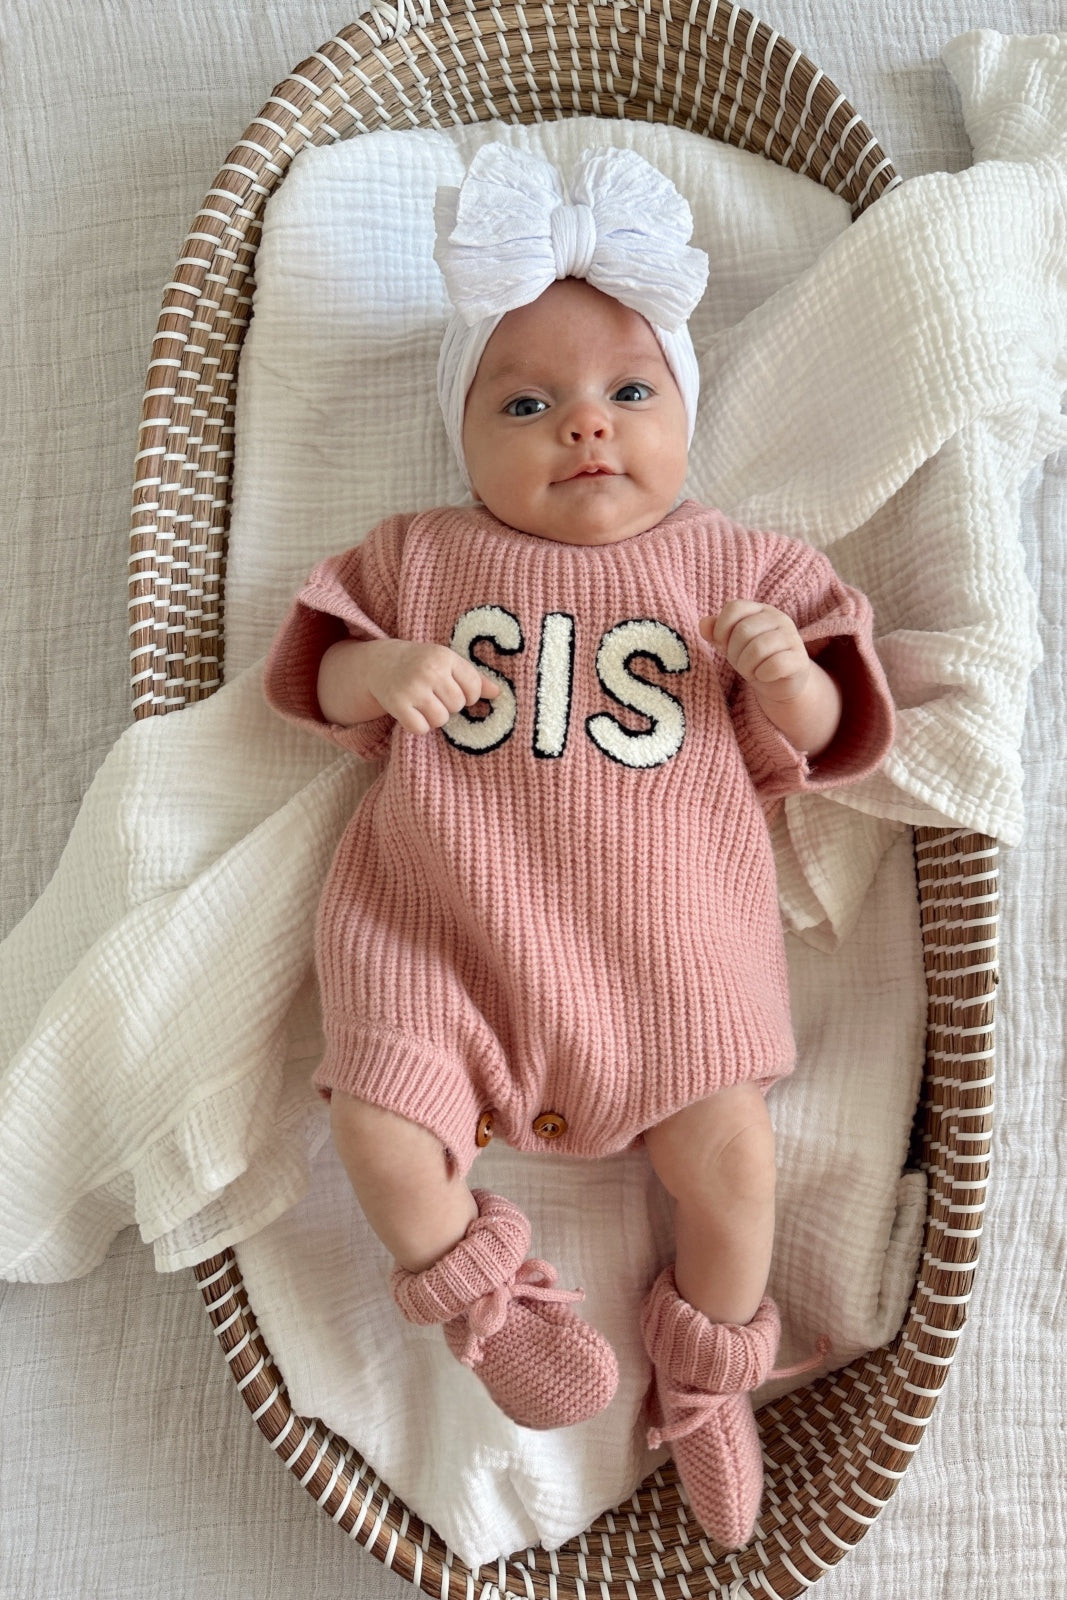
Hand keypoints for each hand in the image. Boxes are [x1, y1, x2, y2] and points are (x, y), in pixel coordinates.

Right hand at [357, 640, 499, 734]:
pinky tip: (411, 713)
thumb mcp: (447, 662)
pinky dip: (418, 726)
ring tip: (423, 704)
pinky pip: (420, 728)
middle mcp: (429, 670)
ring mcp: (412, 687)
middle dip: (448, 706)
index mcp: (445, 657)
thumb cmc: (422, 664)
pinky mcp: (397, 704)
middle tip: (433, 696)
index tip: (454, 691)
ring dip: (434, 718)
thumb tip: (499, 695)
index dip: (468, 696)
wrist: (381, 662)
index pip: (473, 688)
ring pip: (440, 720)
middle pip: (457, 706)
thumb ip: (473, 678)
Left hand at [701, 600, 811, 704]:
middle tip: (742, 663)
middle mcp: (779, 618)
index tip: (724, 644)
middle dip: (735, 653)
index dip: (722, 628)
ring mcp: (792, 638)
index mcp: (761, 610)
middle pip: (744, 631)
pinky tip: (764, 676)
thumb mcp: (730, 644)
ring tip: (752, 671)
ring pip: (758, 648)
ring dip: (747, 666)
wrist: (780, 684)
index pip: (734, 607)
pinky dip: (762, 675)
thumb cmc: (753, 659)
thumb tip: (703, 625)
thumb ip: (716, 631)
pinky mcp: (799, 660)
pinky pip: (774, 665)